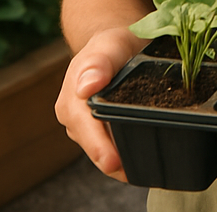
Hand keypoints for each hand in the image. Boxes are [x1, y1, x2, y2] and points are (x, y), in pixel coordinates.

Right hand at [54, 26, 145, 181]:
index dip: (100, 147)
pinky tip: (143, 159)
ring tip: (145, 168)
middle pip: (95, 145)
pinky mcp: (98, 130)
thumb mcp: (111, 44)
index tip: (115, 162)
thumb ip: (100, 62)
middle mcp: (73, 118)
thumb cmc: (113, 43)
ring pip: (104, 149)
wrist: (115, 43)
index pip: (85, 128)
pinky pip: (112, 145)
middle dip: (114, 160)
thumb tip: (86, 87)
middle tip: (139, 173)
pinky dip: (126, 151)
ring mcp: (85, 127)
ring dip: (122, 159)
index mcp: (71, 100)